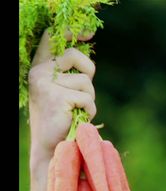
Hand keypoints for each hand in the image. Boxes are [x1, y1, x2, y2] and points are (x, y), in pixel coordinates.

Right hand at [28, 29, 96, 169]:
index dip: (71, 31)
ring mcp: (46, 84)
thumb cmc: (61, 119)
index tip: (89, 32)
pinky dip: (89, 111)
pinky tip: (77, 119)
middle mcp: (39, 72)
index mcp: (40, 67)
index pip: (52, 38)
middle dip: (88, 73)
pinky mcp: (57, 97)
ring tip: (75, 111)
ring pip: (86, 81)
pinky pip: (88, 98)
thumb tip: (88, 61)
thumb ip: (70, 74)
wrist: (51, 147)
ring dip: (89, 99)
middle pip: (76, 56)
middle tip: (83, 95)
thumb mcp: (63, 91)